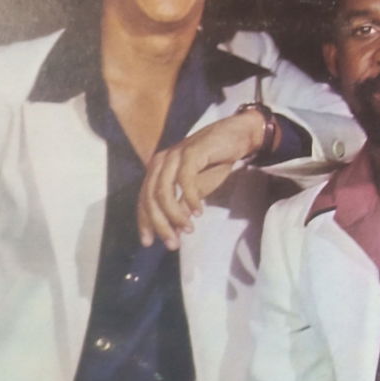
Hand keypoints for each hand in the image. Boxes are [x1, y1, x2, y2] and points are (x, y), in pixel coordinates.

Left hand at [139, 107, 268, 249]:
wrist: (236, 137)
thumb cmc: (215, 162)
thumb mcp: (197, 189)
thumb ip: (183, 205)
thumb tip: (175, 229)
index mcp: (158, 170)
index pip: (144, 199)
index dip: (145, 222)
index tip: (149, 243)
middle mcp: (161, 162)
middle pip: (151, 197)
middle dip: (160, 224)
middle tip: (172, 244)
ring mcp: (175, 155)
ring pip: (164, 190)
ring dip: (175, 214)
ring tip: (188, 229)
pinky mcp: (191, 152)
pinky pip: (185, 179)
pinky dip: (190, 198)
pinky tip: (198, 212)